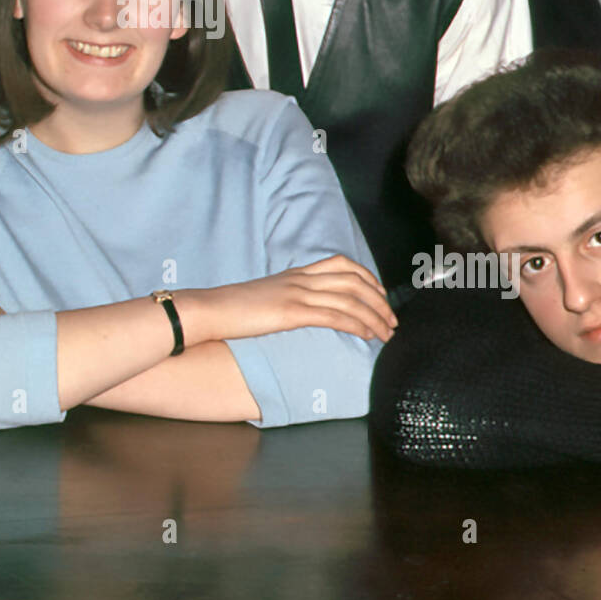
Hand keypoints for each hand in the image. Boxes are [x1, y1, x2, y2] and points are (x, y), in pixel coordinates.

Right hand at [178, 254, 396, 345]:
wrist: (209, 310)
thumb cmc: (231, 308)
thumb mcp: (264, 297)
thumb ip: (285, 297)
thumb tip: (301, 310)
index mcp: (294, 273)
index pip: (340, 264)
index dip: (367, 276)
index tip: (380, 293)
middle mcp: (300, 279)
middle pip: (353, 280)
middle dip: (379, 299)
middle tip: (391, 319)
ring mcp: (296, 294)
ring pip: (349, 298)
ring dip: (374, 316)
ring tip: (387, 332)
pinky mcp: (291, 312)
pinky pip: (334, 316)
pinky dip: (357, 324)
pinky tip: (367, 335)